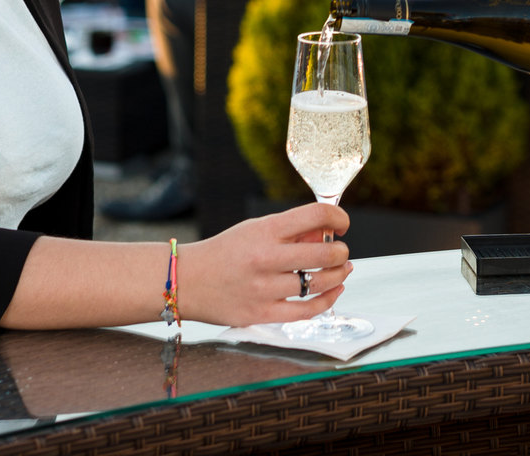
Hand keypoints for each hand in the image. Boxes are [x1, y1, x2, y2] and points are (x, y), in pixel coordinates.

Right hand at [180, 204, 351, 325]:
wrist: (187, 281)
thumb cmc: (226, 252)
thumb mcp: (256, 229)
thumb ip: (291, 231)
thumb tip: (328, 234)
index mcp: (264, 230)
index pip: (315, 215)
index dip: (338, 216)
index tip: (342, 224)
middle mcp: (265, 258)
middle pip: (324, 254)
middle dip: (341, 252)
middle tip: (342, 252)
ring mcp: (263, 289)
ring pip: (317, 284)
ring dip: (338, 276)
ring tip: (342, 270)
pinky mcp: (260, 315)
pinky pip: (305, 311)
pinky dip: (326, 301)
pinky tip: (333, 291)